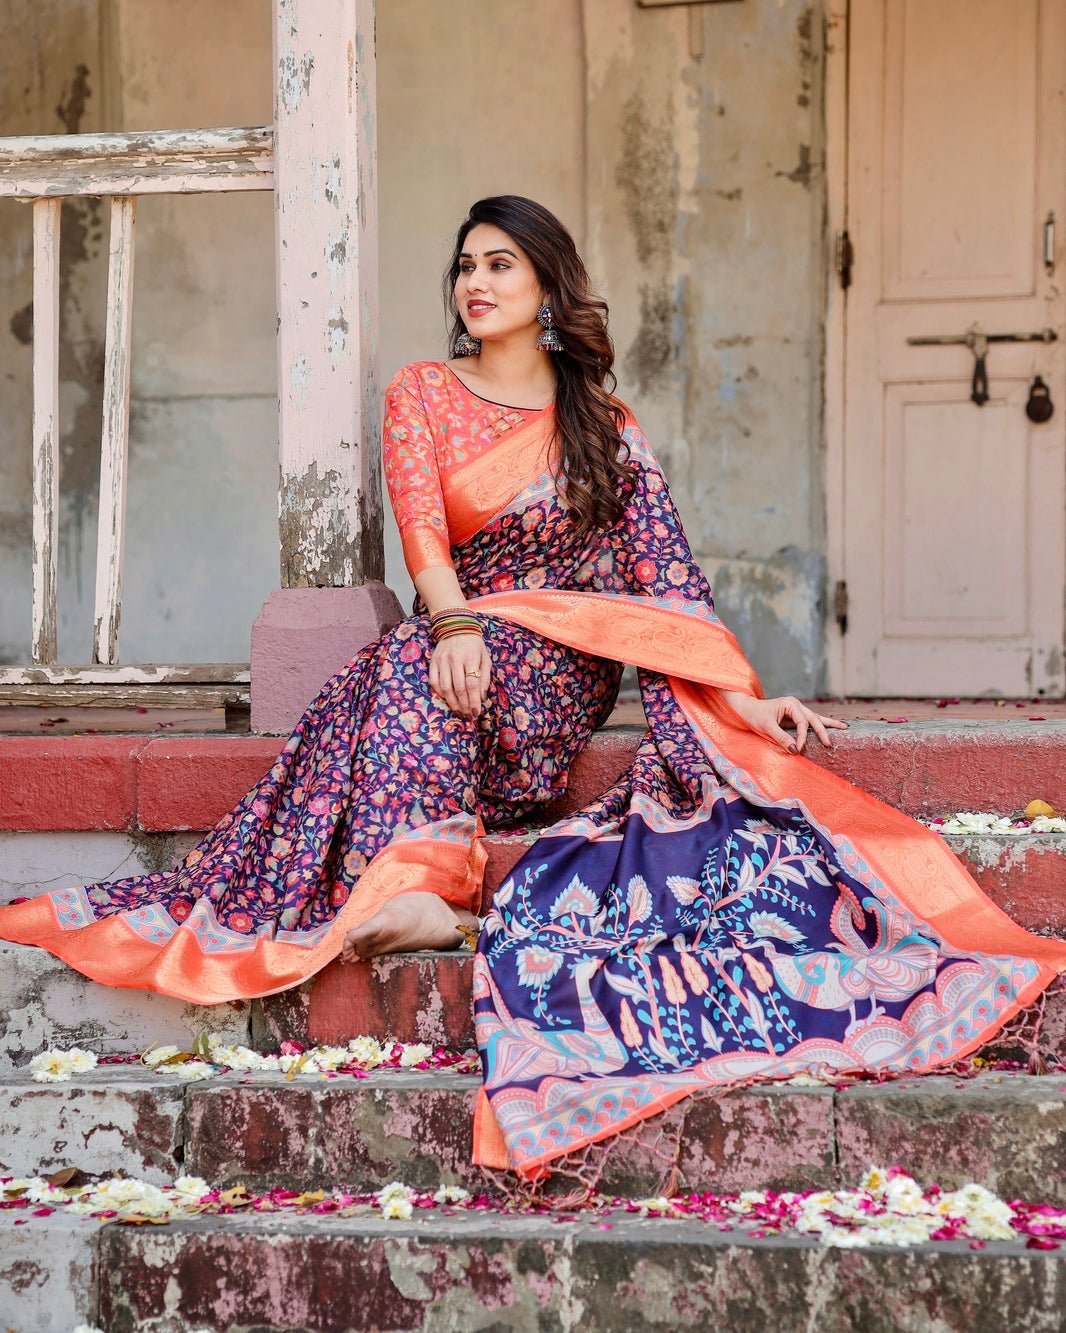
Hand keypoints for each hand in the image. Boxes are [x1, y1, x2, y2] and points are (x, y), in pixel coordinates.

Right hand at [429, 633, 491, 719]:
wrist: (456, 626)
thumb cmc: (474, 645)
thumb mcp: (485, 658)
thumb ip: (485, 677)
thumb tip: (482, 697)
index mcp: (470, 658)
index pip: (472, 684)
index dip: (474, 701)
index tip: (476, 712)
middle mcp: (455, 659)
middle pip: (459, 689)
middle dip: (464, 705)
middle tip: (468, 716)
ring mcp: (442, 661)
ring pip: (446, 688)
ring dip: (452, 703)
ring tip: (459, 711)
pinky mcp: (433, 662)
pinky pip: (434, 682)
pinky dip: (440, 693)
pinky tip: (447, 699)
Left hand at [719, 690, 847, 753]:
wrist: (746, 709)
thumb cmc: (754, 715)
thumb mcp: (766, 727)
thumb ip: (781, 737)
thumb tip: (795, 750)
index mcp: (790, 704)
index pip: (802, 722)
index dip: (802, 737)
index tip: (798, 749)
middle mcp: (796, 705)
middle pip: (814, 718)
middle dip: (823, 730)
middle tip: (830, 743)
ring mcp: (796, 710)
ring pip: (815, 718)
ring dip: (828, 724)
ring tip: (845, 727)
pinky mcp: (794, 717)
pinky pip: (809, 722)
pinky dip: (819, 725)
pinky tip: (831, 727)